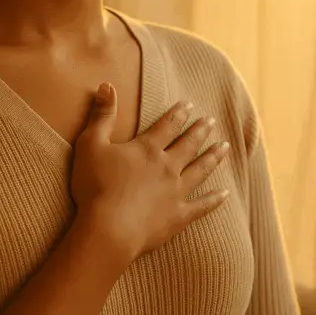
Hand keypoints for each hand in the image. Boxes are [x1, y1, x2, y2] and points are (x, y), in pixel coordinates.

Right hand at [70, 82, 231, 263]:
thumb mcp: (90, 144)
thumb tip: (106, 84)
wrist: (108, 230)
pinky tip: (225, 194)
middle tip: (212, 122)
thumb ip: (101, 115)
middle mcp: (167, 167)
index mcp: (147, 149)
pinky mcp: (178, 217)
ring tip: (225, 147)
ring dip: (213, 157)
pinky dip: (214, 200)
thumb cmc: (95, 187)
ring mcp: (176, 192)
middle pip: (189, 145)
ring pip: (200, 170)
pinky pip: (202, 206)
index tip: (190, 105)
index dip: (179, 113)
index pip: (168, 125)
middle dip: (201, 131)